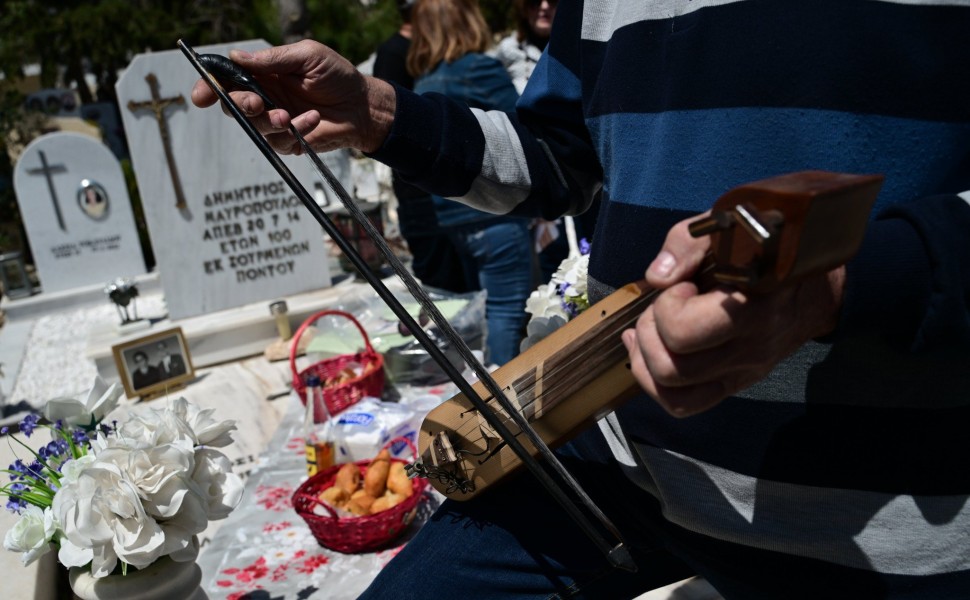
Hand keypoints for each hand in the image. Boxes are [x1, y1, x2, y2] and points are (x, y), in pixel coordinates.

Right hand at [190, 40, 395, 153]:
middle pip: (234, 106)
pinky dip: (296, 130)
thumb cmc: (337, 76)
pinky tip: (314, 119)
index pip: (228, 80)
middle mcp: (265, 97)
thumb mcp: (307, 56)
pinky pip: (280, 141)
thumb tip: (237, 57)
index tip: (202, 96)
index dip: (210, 87)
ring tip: (290, 115)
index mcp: (264, 74)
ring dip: (270, 121)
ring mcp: (276, 120)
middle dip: (240, 105)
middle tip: (257, 103)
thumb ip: (273, 59)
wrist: (362, 106)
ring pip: (255, 126)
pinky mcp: (290, 141)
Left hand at [621, 214, 845, 416]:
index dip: (668, 307)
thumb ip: (688, 244)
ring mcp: (742, 372)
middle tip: (664, 306)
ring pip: (672, 391)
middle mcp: (749, 348)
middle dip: (651, 332)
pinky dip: (653, 381)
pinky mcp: (734, 384)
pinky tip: (647, 349)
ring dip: (647, 357)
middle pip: (672, 368)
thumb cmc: (765, 252)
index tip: (682, 285)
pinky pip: (683, 404)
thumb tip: (658, 277)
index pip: (686, 331)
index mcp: (751, 307)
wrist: (813, 288)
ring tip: (655, 327)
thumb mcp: (729, 228)